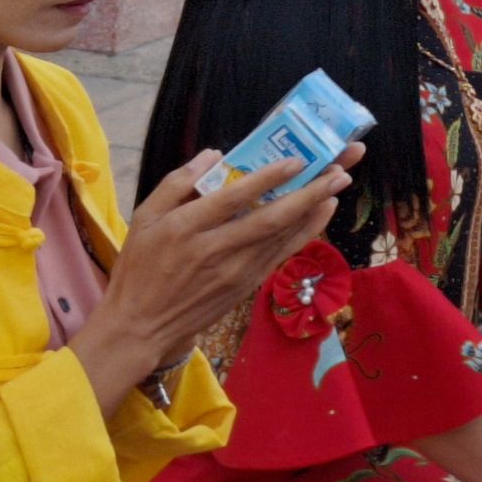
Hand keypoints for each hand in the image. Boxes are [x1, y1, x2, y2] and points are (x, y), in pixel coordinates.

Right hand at [73, 148, 353, 411]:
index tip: (296, 160)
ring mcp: (236, 271)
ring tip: (340, 179)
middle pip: (270, 218)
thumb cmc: (140, 268)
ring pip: (283, 235)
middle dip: (309, 190)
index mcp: (184, 229)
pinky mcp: (247, 284)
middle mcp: (215, 250)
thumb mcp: (143, 220)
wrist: (141, 327)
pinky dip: (307, 230)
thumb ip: (177, 184)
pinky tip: (324, 210)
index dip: (266, 180)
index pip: (231, 200)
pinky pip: (283, 252)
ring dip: (315, 206)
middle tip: (340, 166)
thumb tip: (213, 154)